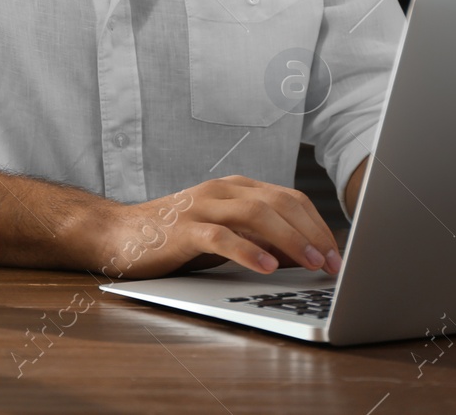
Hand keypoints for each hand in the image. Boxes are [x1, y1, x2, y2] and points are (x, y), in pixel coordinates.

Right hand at [83, 175, 343, 281]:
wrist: (117, 234)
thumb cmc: (174, 238)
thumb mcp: (224, 234)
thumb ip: (259, 238)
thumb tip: (306, 255)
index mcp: (236, 188)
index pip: (289, 199)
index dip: (318, 225)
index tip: (338, 253)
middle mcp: (222, 191)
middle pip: (280, 203)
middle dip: (313, 233)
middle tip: (333, 263)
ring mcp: (201, 207)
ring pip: (256, 214)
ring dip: (290, 240)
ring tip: (312, 263)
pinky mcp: (183, 229)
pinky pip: (221, 237)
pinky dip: (248, 251)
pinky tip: (268, 267)